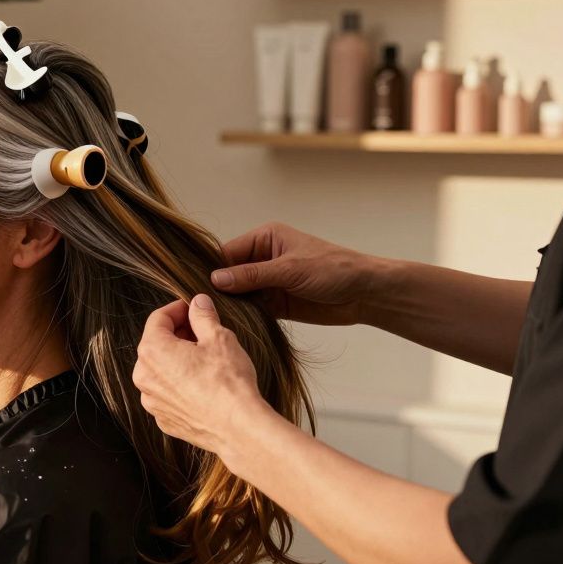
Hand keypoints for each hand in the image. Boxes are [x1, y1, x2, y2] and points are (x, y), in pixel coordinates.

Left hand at [133, 294, 266, 457]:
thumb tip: (198, 303)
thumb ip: (203, 316)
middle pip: (156, 344)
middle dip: (178, 334)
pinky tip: (203, 384)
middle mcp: (144, 376)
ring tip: (206, 359)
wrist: (238, 428)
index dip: (178, 309)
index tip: (193, 308)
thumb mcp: (219, 338)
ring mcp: (152, 401)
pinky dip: (180, 385)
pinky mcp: (164, 419)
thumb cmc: (228, 383)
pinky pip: (168, 394)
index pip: (158, 318)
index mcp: (152, 350)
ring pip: (161, 370)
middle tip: (203, 332)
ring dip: (178, 360)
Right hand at [211, 222, 377, 325]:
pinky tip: (231, 324)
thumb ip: (252, 275)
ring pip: (239, 293)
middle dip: (219, 288)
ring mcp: (269, 282)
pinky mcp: (276, 303)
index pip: (228, 253)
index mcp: (265, 239)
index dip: (213, 269)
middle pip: (230, 274)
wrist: (365, 293)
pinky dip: (243, 316)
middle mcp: (263, 258)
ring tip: (213, 317)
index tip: (197, 286)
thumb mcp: (290, 269)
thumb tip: (216, 279)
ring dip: (231, 304)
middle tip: (201, 306)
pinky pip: (252, 308)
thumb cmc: (333, 269)